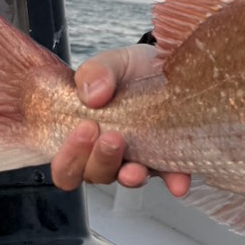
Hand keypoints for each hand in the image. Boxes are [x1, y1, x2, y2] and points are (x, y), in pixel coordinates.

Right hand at [50, 44, 190, 196]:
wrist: (163, 65)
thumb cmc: (129, 70)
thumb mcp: (110, 63)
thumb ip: (94, 72)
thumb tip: (92, 94)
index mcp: (84, 137)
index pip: (65, 166)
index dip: (68, 157)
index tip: (84, 128)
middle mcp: (107, 155)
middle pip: (94, 175)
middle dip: (99, 160)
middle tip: (110, 137)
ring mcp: (137, 159)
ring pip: (127, 179)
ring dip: (130, 176)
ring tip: (135, 165)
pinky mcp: (167, 158)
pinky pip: (170, 175)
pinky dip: (173, 180)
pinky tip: (178, 181)